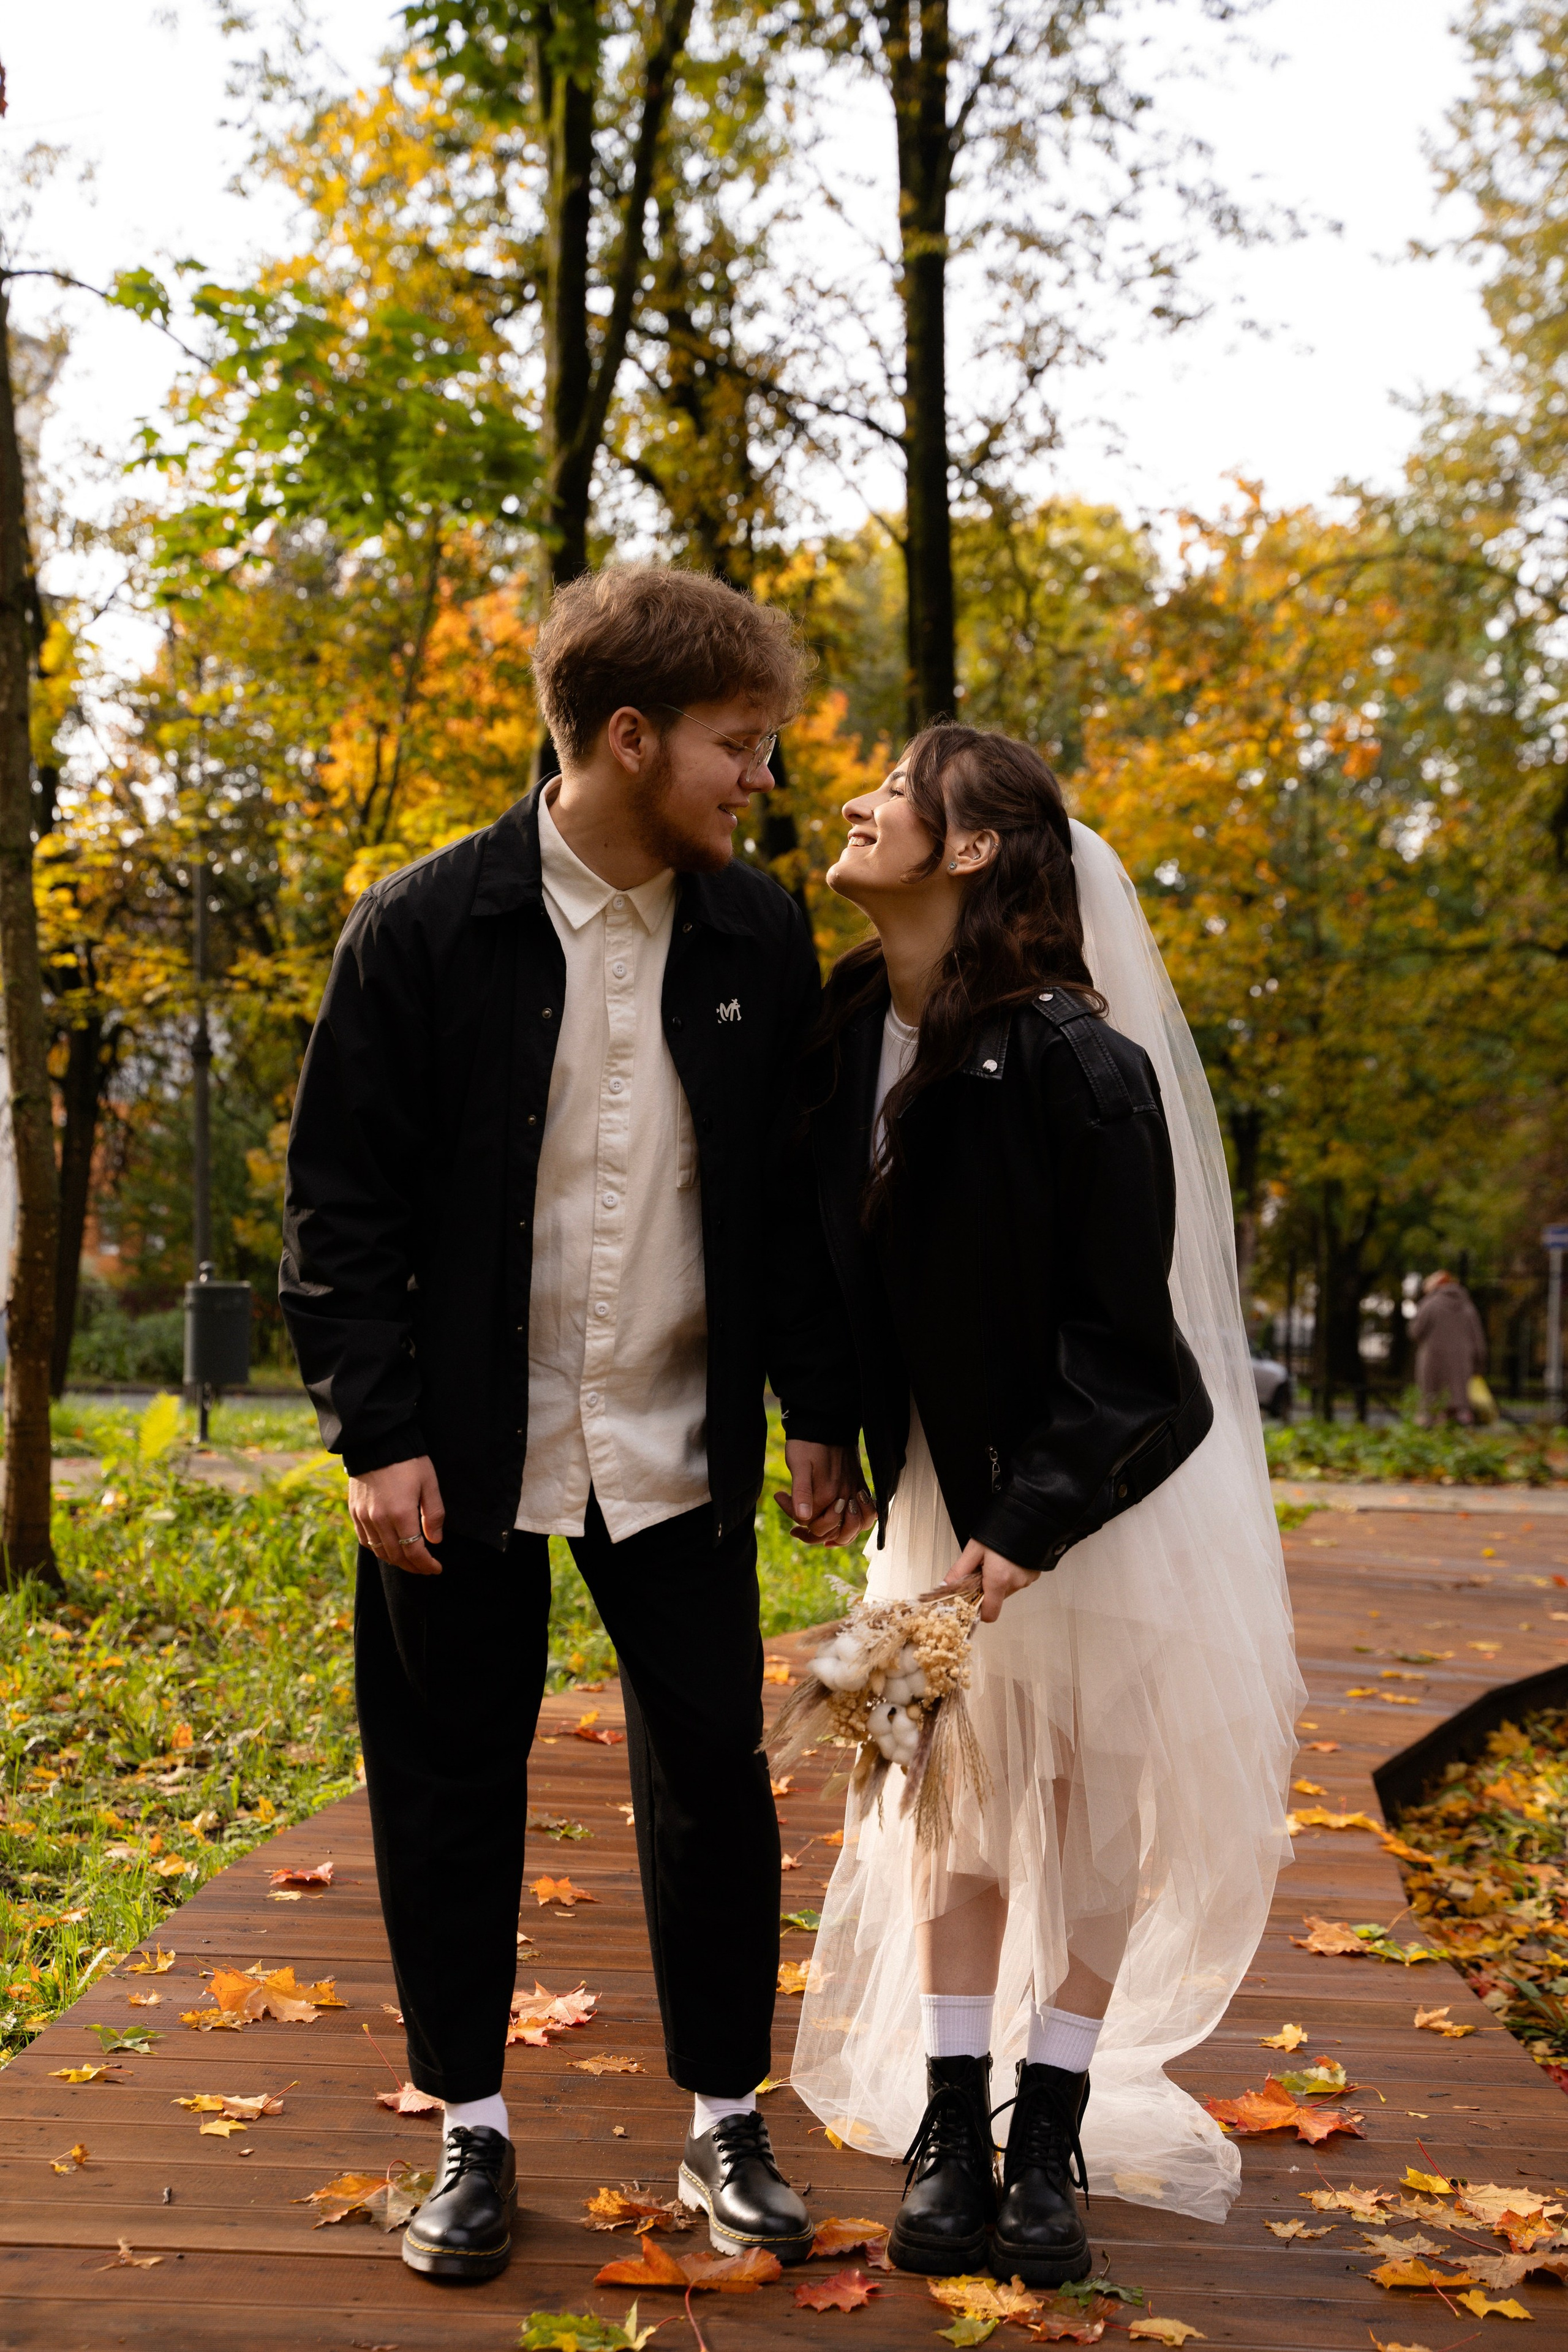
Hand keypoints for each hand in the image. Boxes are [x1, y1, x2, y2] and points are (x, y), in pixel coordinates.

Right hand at [348, 1456, 445, 1574]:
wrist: (377, 1441)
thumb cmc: (408, 1460)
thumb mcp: (429, 1483)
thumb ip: (434, 1515)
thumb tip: (435, 1541)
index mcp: (401, 1514)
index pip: (414, 1551)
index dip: (426, 1564)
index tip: (436, 1568)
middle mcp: (379, 1520)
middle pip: (396, 1556)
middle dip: (413, 1566)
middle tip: (425, 1568)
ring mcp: (364, 1517)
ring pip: (380, 1551)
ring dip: (396, 1561)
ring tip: (409, 1561)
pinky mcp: (355, 1511)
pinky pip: (365, 1540)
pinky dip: (378, 1550)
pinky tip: (388, 1549)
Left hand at [774, 1440, 875, 1548]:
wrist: (827, 1423)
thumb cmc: (808, 1443)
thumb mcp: (798, 1465)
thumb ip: (802, 1492)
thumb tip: (803, 1518)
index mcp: (827, 1494)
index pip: (813, 1524)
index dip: (795, 1519)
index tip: (781, 1498)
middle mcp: (844, 1496)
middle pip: (833, 1532)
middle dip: (813, 1534)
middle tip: (795, 1528)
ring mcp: (854, 1492)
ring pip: (853, 1529)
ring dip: (837, 1535)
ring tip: (820, 1532)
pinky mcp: (859, 1487)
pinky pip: (865, 1516)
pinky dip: (856, 1526)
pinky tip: (841, 1523)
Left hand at [945, 1536, 1038, 1622]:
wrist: (1028, 1516)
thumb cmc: (1002, 1528)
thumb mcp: (975, 1549)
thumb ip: (959, 1571)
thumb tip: (946, 1585)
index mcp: (999, 1580)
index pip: (990, 1614)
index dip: (979, 1611)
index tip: (972, 1600)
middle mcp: (1015, 1583)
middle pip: (996, 1599)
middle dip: (986, 1588)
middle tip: (981, 1570)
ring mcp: (1027, 1579)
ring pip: (1007, 1590)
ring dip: (998, 1580)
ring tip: (996, 1560)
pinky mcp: (1034, 1574)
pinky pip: (1018, 1581)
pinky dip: (1010, 1574)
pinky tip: (1007, 1559)